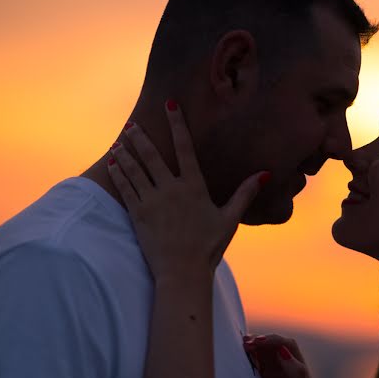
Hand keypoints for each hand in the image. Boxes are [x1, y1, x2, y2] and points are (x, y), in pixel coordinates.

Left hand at [106, 101, 268, 278]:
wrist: (182, 272)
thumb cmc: (209, 247)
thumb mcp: (229, 218)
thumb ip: (245, 193)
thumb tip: (264, 174)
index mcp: (193, 187)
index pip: (185, 147)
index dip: (177, 124)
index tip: (170, 105)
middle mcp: (170, 189)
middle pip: (152, 155)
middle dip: (141, 137)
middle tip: (133, 124)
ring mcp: (152, 202)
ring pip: (135, 170)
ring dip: (126, 153)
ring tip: (120, 142)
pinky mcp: (138, 215)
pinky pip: (125, 189)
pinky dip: (119, 174)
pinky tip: (114, 165)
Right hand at [244, 333, 311, 377]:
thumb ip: (296, 375)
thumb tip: (284, 351)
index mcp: (299, 373)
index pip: (288, 347)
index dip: (274, 341)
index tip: (258, 342)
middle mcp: (287, 372)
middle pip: (275, 346)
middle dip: (262, 341)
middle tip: (245, 343)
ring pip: (263, 354)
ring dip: (253, 347)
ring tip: (241, 346)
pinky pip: (254, 365)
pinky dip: (247, 357)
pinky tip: (240, 356)